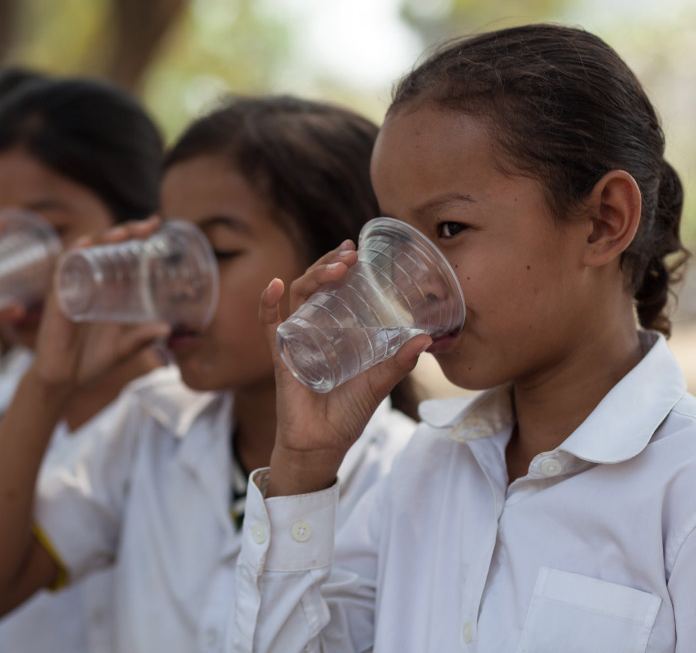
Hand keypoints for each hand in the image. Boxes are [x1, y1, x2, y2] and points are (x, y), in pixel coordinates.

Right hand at [30, 217, 170, 390]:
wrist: (63, 382)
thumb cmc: (90, 362)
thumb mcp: (123, 349)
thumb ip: (142, 339)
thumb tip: (168, 328)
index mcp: (105, 289)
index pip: (120, 253)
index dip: (136, 235)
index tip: (157, 223)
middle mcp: (88, 282)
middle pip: (104, 245)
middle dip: (125, 230)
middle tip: (148, 225)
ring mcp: (71, 287)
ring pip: (83, 251)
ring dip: (102, 237)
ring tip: (123, 233)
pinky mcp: (56, 298)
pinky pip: (60, 270)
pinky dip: (72, 255)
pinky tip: (85, 245)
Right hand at [260, 240, 431, 494]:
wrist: (322, 444)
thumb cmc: (347, 414)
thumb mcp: (378, 384)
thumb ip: (399, 362)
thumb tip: (426, 339)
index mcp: (336, 332)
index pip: (336, 290)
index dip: (342, 268)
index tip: (356, 251)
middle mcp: (314, 330)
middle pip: (315, 286)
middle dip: (330, 265)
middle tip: (349, 255)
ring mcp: (295, 340)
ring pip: (298, 297)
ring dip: (313, 276)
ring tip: (334, 267)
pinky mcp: (280, 356)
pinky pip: (270, 325)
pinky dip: (268, 303)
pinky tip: (275, 284)